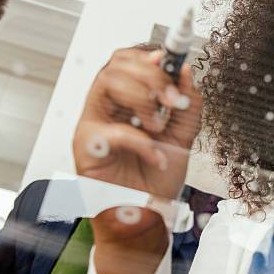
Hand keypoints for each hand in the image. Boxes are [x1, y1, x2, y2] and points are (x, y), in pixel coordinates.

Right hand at [72, 47, 201, 273]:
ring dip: (143, 99)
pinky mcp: (86, 147)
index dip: (149, 56)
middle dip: (151, 76)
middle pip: (117, 64)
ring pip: (108, 83)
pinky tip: (156, 157)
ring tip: (160, 128)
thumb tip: (186, 71)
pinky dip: (141, 142)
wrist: (145, 217)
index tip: (174, 60)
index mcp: (127, 102)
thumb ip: (187, 105)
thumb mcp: (183, 137)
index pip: (129, 61)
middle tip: (173, 99)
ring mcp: (93, 124)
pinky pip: (112, 130)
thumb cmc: (155, 180)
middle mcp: (107, 108)